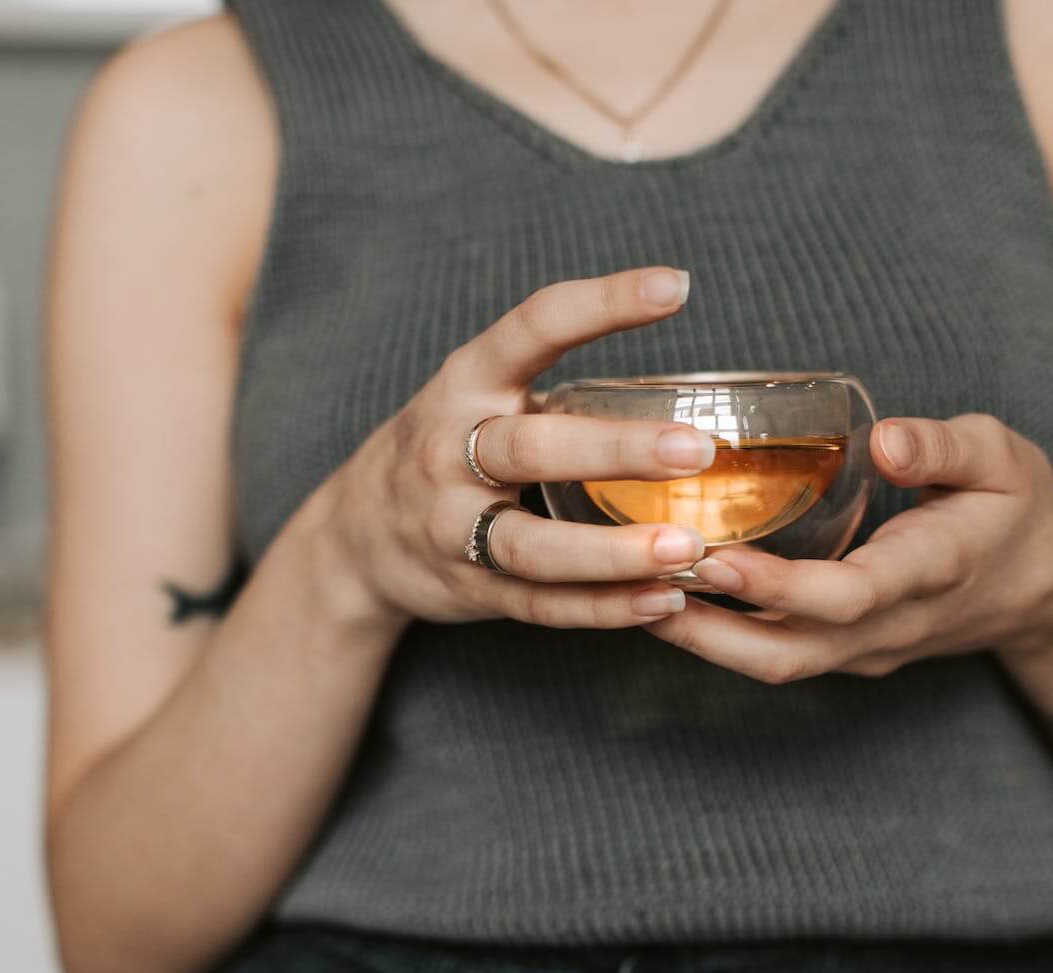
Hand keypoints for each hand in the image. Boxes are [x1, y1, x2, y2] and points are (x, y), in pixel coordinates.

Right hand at [311, 267, 716, 630]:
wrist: (357, 534)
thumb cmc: (451, 449)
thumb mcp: (483, 399)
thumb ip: (563, 396)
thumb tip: (695, 397)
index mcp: (468, 383)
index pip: (535, 328)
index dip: (603, 304)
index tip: (675, 286)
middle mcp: (450, 451)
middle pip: (532, 449)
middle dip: (617, 449)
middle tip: (695, 448)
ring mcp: (454, 527)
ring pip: (533, 545)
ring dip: (612, 550)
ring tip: (687, 548)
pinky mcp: (470, 588)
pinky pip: (541, 604)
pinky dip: (603, 607)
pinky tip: (664, 600)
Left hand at [644, 413, 1052, 682]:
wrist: (1047, 589)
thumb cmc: (1018, 508)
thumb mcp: (1002, 458)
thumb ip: (944, 447)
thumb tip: (885, 437)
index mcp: (933, 573)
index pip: (847, 596)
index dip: (775, 586)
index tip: (712, 555)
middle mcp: (892, 626)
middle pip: (789, 653)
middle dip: (708, 629)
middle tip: (634, 579)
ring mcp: (868, 651)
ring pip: (774, 665)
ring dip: (700, 640)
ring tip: (628, 591)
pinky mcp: (848, 652)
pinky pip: (777, 655)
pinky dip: (719, 636)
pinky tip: (666, 594)